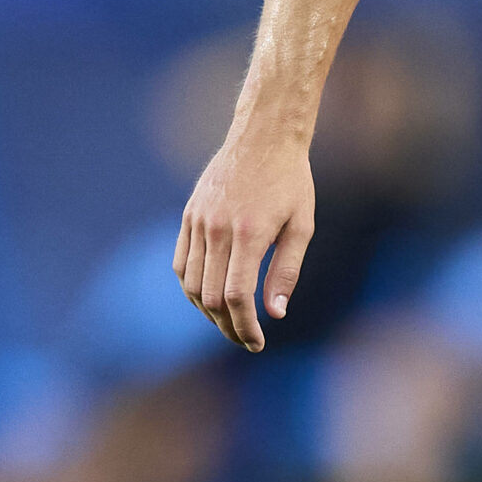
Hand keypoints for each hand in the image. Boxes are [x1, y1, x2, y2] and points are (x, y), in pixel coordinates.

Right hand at [174, 128, 315, 352]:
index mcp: (248, 233)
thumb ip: (286, 271)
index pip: (235, 296)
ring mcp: (197, 222)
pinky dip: (191, 287)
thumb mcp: (302, 225)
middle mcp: (216, 230)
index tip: (256, 343)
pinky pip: (180, 263)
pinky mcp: (188, 216)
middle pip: (209, 297)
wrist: (263, 137)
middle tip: (246, 338)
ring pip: (189, 284)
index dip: (243, 327)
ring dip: (206, 311)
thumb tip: (275, 314)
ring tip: (229, 321)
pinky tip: (209, 296)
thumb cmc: (291, 181)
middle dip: (227, 326)